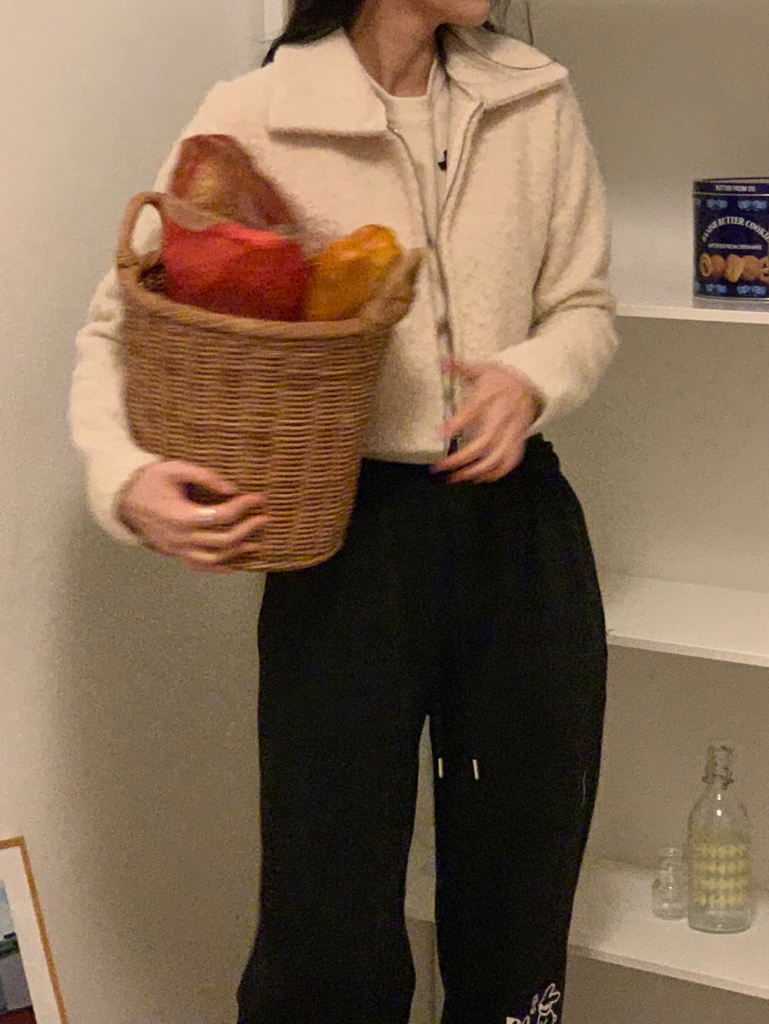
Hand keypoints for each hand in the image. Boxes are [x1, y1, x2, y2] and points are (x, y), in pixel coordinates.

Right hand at [117, 460, 269, 572]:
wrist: (125, 498)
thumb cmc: (151, 480)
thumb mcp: (176, 469)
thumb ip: (205, 476)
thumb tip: (232, 488)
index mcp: (180, 516)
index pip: (220, 516)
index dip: (243, 507)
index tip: (258, 497)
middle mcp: (180, 538)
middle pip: (222, 540)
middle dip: (247, 529)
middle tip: (265, 517)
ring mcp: (177, 550)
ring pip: (214, 558)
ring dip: (238, 552)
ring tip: (257, 542)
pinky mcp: (175, 554)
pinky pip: (200, 566)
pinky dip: (220, 567)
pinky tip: (237, 563)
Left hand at [431, 358, 541, 483]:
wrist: (532, 385)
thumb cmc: (501, 379)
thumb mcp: (482, 369)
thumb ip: (461, 367)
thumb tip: (442, 359)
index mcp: (491, 397)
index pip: (473, 411)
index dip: (456, 424)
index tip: (439, 434)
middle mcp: (502, 417)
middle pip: (484, 443)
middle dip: (462, 458)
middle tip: (441, 467)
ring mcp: (513, 431)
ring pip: (497, 457)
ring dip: (476, 471)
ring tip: (456, 478)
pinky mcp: (519, 440)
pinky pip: (511, 461)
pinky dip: (497, 473)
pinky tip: (480, 479)